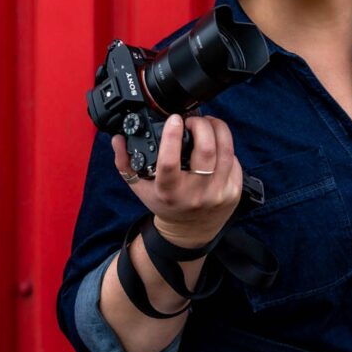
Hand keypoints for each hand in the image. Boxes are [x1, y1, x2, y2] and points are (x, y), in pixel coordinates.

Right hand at [112, 114, 242, 246]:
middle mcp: (195, 194)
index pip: (170, 162)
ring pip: (225, 150)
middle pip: (206, 150)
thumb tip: (118, 139)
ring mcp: (218, 194)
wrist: (189, 232)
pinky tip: (217, 143)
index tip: (174, 119)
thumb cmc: (165, 204)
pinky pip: (234, 160)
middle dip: (201, 125)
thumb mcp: (141, 187)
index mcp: (169, 192)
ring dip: (218, 129)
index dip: (172, 137)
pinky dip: (226, 146)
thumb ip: (125, 163)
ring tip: (208, 123)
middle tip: (193, 120)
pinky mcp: (234, 192)